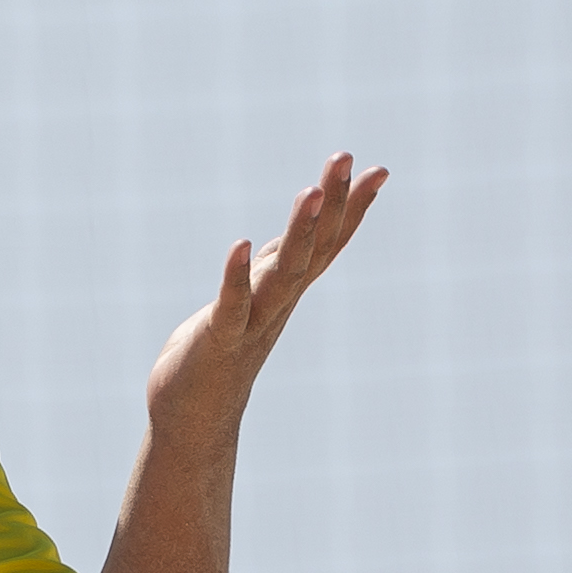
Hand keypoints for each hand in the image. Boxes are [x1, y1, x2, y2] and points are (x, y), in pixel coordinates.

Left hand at [147, 151, 386, 433]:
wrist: (193, 416)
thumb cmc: (220, 349)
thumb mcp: (251, 297)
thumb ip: (274, 265)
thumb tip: (295, 232)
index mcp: (287, 290)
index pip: (329, 243)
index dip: (353, 208)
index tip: (378, 169)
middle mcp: (279, 303)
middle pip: (314, 248)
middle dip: (332, 202)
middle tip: (345, 157)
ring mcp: (253, 321)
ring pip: (284, 273)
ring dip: (298, 232)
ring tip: (310, 191)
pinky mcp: (219, 339)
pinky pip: (233, 305)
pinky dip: (236, 276)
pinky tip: (240, 245)